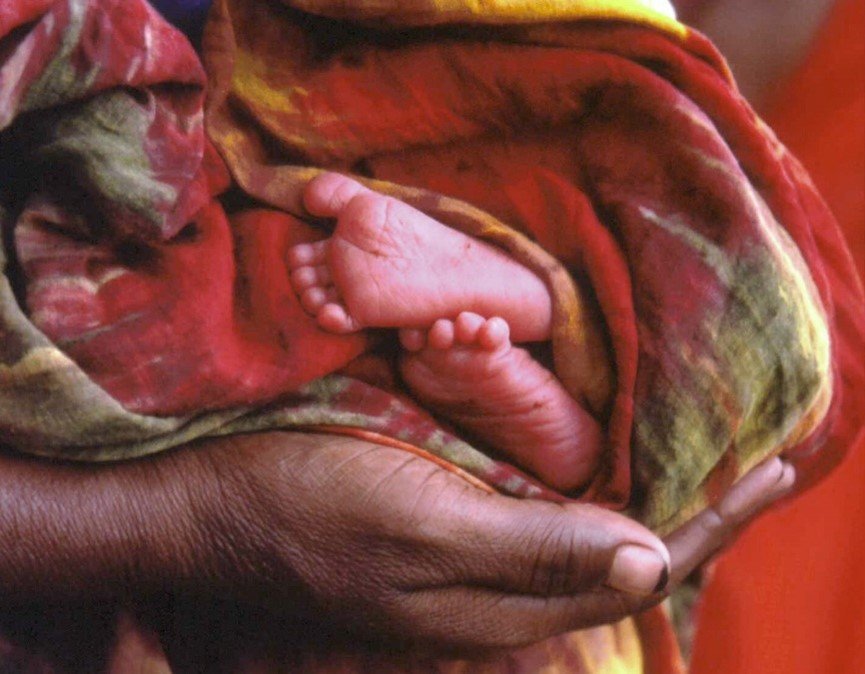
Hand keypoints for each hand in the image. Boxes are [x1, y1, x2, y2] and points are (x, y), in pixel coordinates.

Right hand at [0, 433, 792, 650]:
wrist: (215, 513)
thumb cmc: (308, 504)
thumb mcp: (420, 525)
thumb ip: (534, 551)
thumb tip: (649, 560)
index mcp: (503, 598)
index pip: (639, 562)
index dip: (712, 518)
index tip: (775, 466)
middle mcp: (498, 598)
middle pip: (625, 560)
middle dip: (697, 515)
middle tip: (756, 462)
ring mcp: (467, 578)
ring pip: (586, 549)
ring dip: (646, 505)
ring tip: (702, 467)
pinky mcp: (440, 550)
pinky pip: (540, 534)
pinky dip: (588, 500)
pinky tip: (599, 473)